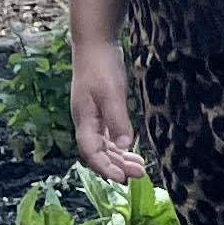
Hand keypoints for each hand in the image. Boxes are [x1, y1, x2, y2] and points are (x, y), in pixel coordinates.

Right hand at [71, 39, 142, 180]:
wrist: (94, 44)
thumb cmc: (101, 67)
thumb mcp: (111, 93)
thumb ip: (117, 120)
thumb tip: (122, 146)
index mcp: (84, 120)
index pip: (91, 153)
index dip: (105, 168)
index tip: (122, 179)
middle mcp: (86, 122)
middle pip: (98, 153)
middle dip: (117, 166)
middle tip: (139, 175)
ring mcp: (92, 116)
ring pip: (104, 145)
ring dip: (119, 158)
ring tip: (139, 167)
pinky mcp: (99, 110)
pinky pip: (107, 135)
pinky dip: (118, 145)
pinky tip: (130, 149)